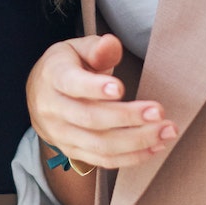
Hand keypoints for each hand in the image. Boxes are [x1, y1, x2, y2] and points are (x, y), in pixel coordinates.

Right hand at [27, 34, 176, 170]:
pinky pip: (103, 161)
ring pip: (100, 144)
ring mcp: (62, 135)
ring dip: (137, 141)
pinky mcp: (74, 152)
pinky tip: (155, 147)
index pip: (71, 83)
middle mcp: (53, 109)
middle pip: (90, 118)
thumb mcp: (77, 49)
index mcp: (54, 77)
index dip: (95, 87)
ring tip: (166, 131)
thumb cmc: (66, 66)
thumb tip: (111, 44)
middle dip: (127, 117)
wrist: (39, 95)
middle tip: (158, 112)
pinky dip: (131, 157)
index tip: (121, 88)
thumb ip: (97, 48)